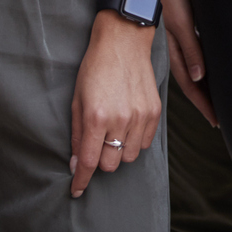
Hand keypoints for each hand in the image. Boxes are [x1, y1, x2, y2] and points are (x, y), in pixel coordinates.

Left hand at [69, 13, 161, 195]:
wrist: (123, 40)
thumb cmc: (95, 68)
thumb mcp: (77, 100)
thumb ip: (78, 135)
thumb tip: (77, 164)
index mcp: (97, 116)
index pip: (90, 162)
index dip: (82, 181)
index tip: (77, 190)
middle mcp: (120, 119)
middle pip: (111, 164)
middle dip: (100, 161)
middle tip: (96, 145)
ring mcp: (140, 116)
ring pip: (130, 157)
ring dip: (119, 152)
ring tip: (113, 133)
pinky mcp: (154, 111)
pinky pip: (145, 143)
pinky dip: (135, 141)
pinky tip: (127, 126)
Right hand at [162, 0, 216, 127]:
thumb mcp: (183, 23)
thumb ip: (191, 49)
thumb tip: (199, 77)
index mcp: (178, 49)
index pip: (191, 84)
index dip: (203, 103)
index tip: (215, 120)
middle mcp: (178, 47)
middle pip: (192, 81)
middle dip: (204, 100)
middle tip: (216, 118)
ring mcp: (178, 38)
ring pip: (191, 69)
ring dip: (202, 86)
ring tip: (213, 100)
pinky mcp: (181, 27)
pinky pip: (190, 54)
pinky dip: (198, 67)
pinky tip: (205, 70)